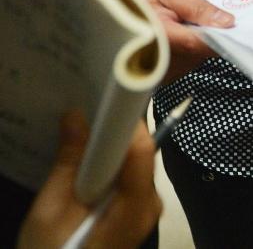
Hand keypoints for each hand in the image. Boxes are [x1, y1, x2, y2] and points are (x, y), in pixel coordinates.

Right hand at [17, 113, 160, 248]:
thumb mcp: (51, 213)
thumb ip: (68, 163)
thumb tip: (77, 116)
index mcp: (136, 207)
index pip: (142, 148)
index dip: (125, 117)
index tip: (107, 90)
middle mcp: (150, 202)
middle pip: (139, 148)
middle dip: (113, 124)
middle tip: (87, 100)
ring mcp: (144, 205)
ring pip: (132, 156)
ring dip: (108, 140)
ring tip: (83, 120)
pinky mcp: (134, 207)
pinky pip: (126, 170)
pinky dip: (108, 158)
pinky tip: (86, 150)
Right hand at [132, 0, 234, 79]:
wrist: (110, 8)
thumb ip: (197, 6)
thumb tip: (226, 22)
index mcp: (158, 37)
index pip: (198, 45)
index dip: (218, 37)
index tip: (231, 27)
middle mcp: (156, 62)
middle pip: (199, 55)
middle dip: (205, 36)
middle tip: (194, 16)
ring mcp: (156, 74)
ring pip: (194, 61)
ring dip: (195, 44)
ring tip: (180, 24)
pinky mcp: (158, 77)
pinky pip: (184, 65)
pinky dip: (186, 51)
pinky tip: (176, 35)